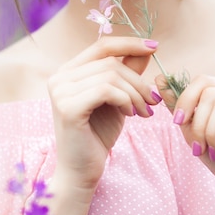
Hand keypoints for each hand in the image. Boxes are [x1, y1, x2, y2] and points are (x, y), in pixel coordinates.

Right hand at [48, 37, 159, 191]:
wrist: (82, 171)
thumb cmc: (98, 135)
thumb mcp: (118, 98)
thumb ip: (127, 72)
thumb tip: (146, 49)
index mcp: (68, 71)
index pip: (101, 45)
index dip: (129, 43)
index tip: (155, 47)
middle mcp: (60, 77)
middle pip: (110, 61)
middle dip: (138, 80)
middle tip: (153, 101)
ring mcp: (60, 91)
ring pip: (111, 75)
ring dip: (135, 93)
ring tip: (144, 111)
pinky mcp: (68, 106)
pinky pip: (106, 90)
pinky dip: (125, 100)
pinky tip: (130, 115)